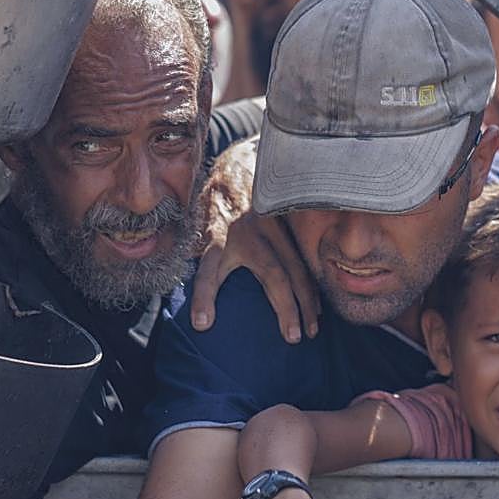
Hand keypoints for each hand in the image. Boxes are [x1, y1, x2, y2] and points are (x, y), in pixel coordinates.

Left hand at [189, 139, 319, 341]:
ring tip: (312, 329)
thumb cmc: (214, 198)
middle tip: (293, 337)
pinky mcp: (290, 227)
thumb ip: (191, 247)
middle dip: (285, 307)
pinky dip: (313, 286)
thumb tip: (181, 270)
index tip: (201, 324)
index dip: (203, 296)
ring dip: (307, 301)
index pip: (207, 269)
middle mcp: (249, 232)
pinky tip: (318, 308)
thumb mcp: (195, 219)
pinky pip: (305, 261)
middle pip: (272, 274)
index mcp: (218, 233)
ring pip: (297, 269)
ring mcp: (275, 228)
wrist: (241, 161)